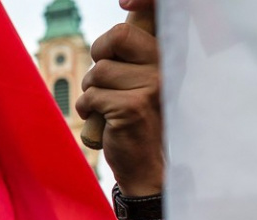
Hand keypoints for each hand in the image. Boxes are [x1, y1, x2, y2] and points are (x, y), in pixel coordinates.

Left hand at [75, 7, 163, 196]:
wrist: (147, 165)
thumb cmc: (137, 120)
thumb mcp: (140, 80)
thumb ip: (133, 54)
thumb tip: (124, 9)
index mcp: (168, 56)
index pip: (155, 10)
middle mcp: (165, 67)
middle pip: (115, 37)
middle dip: (98, 58)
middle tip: (102, 79)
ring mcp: (152, 86)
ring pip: (98, 72)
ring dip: (91, 91)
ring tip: (106, 107)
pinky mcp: (133, 107)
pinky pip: (91, 96)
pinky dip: (88, 110)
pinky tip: (104, 121)